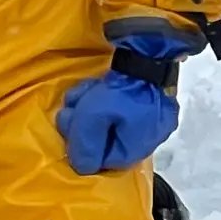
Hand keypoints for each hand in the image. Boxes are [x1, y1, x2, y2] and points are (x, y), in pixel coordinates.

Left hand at [55, 33, 192, 174]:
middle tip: (70, 110)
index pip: (106, 160)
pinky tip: (92, 86)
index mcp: (139, 146)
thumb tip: (82, 167)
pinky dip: (101, 97)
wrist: (150, 52)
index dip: (85, 147)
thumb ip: (85, 143)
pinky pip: (118, 106)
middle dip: (83, 124)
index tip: (71, 129)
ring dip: (88, 108)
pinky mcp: (145, 98)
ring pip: (109, 120)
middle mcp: (148, 136)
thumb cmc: (122, 89)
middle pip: (106, 139)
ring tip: (82, 93)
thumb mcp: (95, 116)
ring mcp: (149, 116)